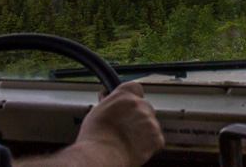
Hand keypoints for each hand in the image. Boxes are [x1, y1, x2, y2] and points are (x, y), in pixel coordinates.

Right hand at [13, 82, 163, 166]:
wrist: (98, 159)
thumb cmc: (90, 139)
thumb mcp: (92, 113)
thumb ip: (102, 103)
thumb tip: (100, 95)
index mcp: (124, 94)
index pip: (134, 86)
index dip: (129, 98)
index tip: (126, 106)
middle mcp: (139, 104)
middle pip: (143, 106)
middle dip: (135, 116)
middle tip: (121, 131)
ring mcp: (149, 120)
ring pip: (150, 123)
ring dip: (141, 130)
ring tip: (124, 142)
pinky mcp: (155, 137)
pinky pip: (156, 140)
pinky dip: (148, 145)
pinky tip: (134, 150)